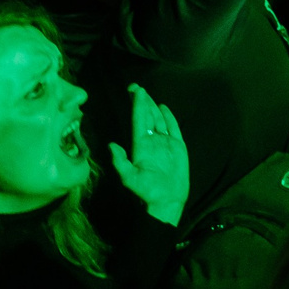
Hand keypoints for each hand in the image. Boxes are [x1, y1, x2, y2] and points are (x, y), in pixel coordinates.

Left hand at [108, 83, 189, 225]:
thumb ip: (120, 163)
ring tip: (147, 93)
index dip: (137, 105)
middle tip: (136, 86)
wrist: (167, 201)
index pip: (138, 121)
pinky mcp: (177, 147)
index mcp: (140, 146)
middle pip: (146, 116)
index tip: (135, 91)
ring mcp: (164, 143)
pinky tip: (163, 107)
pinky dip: (169, 117)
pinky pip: (172, 128)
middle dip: (141, 101)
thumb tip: (111, 145)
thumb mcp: (130, 179)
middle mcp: (151, 142)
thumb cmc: (147, 193)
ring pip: (158, 119)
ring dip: (152, 106)